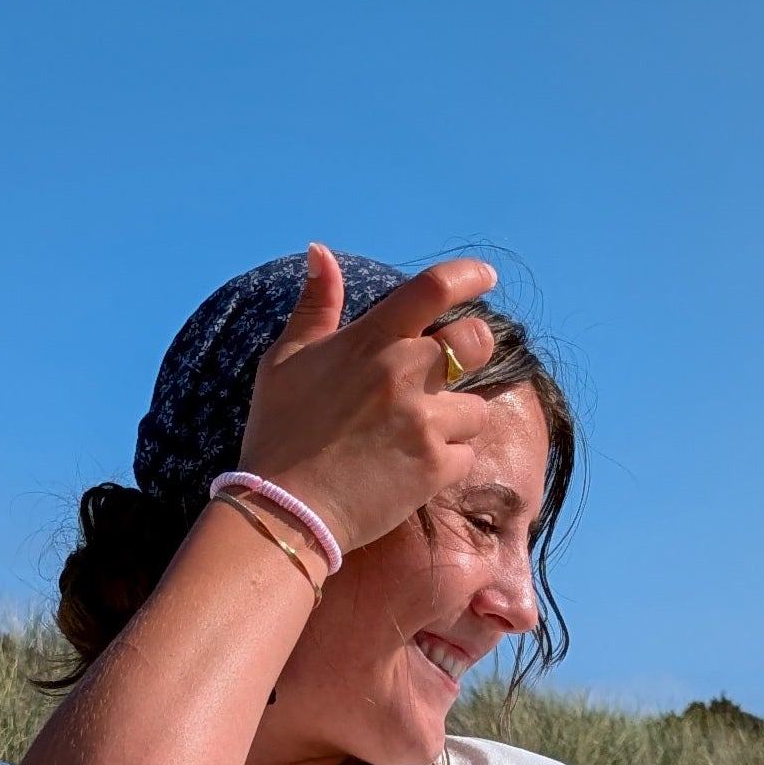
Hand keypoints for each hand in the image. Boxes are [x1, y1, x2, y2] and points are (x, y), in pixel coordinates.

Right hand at [234, 245, 497, 555]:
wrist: (284, 512)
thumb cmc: (278, 434)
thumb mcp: (283, 361)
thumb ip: (314, 307)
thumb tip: (320, 252)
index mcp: (371, 341)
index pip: (435, 288)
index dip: (468, 276)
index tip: (485, 277)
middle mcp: (405, 373)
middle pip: (477, 341)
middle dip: (473, 351)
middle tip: (452, 373)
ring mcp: (424, 422)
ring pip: (477, 408)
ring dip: (456, 421)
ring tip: (418, 437)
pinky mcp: (434, 468)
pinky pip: (466, 456)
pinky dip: (447, 464)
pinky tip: (412, 472)